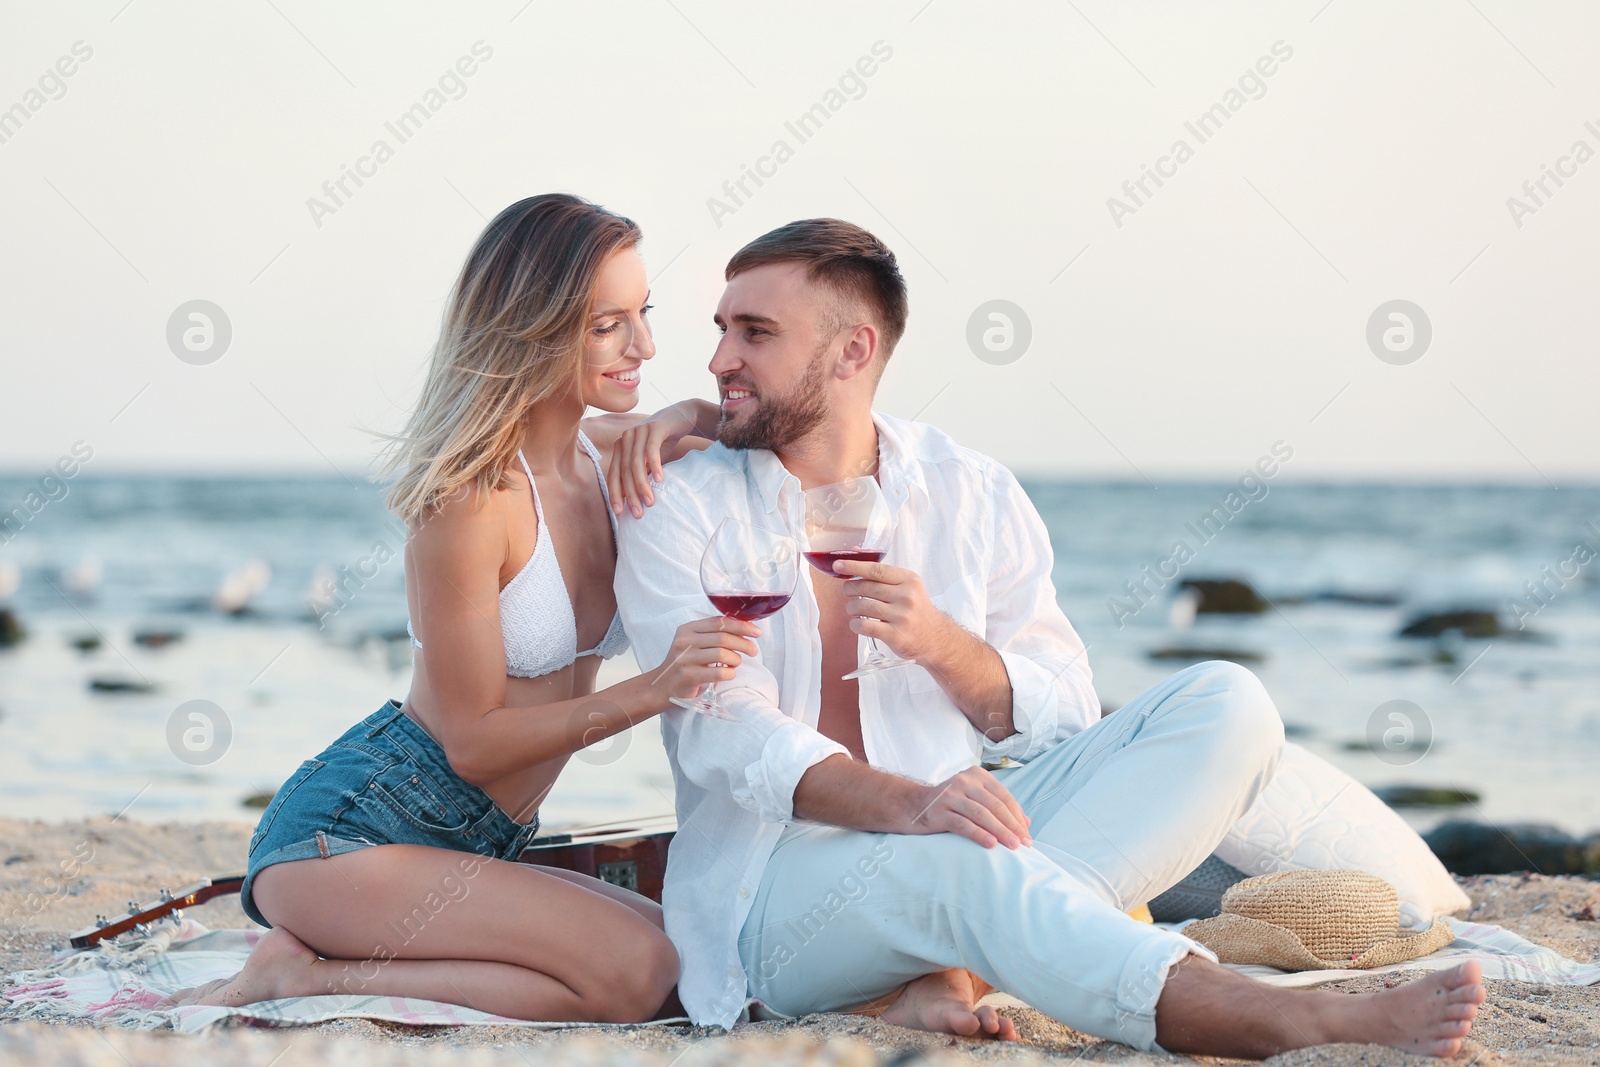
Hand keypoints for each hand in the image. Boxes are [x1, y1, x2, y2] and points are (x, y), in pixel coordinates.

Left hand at [607, 401, 715, 518]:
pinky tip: (659, 480)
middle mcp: (626, 438)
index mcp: (621, 447)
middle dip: (630, 494)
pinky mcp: (654, 427)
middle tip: (637, 513)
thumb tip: (631, 500)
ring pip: (636, 463)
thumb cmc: (663, 441)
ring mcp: (639, 431)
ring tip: (649, 501)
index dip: (615, 493)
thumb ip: (640, 474)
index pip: (614, 474)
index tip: (619, 512)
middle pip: (623, 471)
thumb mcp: (649, 460)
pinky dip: (654, 466)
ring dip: (642, 484)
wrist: (682, 416)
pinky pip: (651, 450)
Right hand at [649, 616, 761, 704]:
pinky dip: (730, 674)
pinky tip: (728, 674)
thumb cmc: (685, 663)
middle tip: (753, 651)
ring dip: (736, 660)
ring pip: (723, 655)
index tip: (756, 632)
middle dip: (744, 643)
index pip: (719, 622)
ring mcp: (685, 659)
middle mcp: (685, 641)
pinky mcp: (689, 677)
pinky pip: (719, 673)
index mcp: (687, 629)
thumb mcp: (694, 643)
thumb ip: (713, 634)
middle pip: (723, 637)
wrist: (661, 686)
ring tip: (735, 664)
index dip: (741, 625)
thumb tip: (744, 628)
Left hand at [831, 559, 955, 660]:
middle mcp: (907, 596)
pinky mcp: (895, 635)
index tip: (838, 565)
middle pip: (866, 587)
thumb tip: (854, 552)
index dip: (854, 567)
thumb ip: (883, 573)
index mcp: (909, 580)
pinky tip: (857, 623)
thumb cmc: (915, 608)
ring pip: (862, 606)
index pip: (877, 570)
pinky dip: (855, 624)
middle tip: (848, 592)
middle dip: (850, 589)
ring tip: (853, 609)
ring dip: (851, 607)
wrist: (935, 637)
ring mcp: (902, 616)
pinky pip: (864, 626)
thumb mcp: (907, 586)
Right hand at [900, 767, 1031, 849]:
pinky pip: (963, 824)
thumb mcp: (976, 799)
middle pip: (995, 806)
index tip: (1027, 835)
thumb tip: (1026, 823)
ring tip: (1013, 846)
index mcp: (977, 775)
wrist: (914, 806)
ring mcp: (950, 795)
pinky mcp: (939, 811)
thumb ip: (999, 807)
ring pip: (981, 814)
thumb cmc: (951, 805)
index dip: (1017, 817)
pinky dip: (979, 834)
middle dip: (1012, 826)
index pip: (1004, 797)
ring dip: (1000, 831)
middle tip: (1024, 844)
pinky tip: (991, 844)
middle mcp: (964, 781)